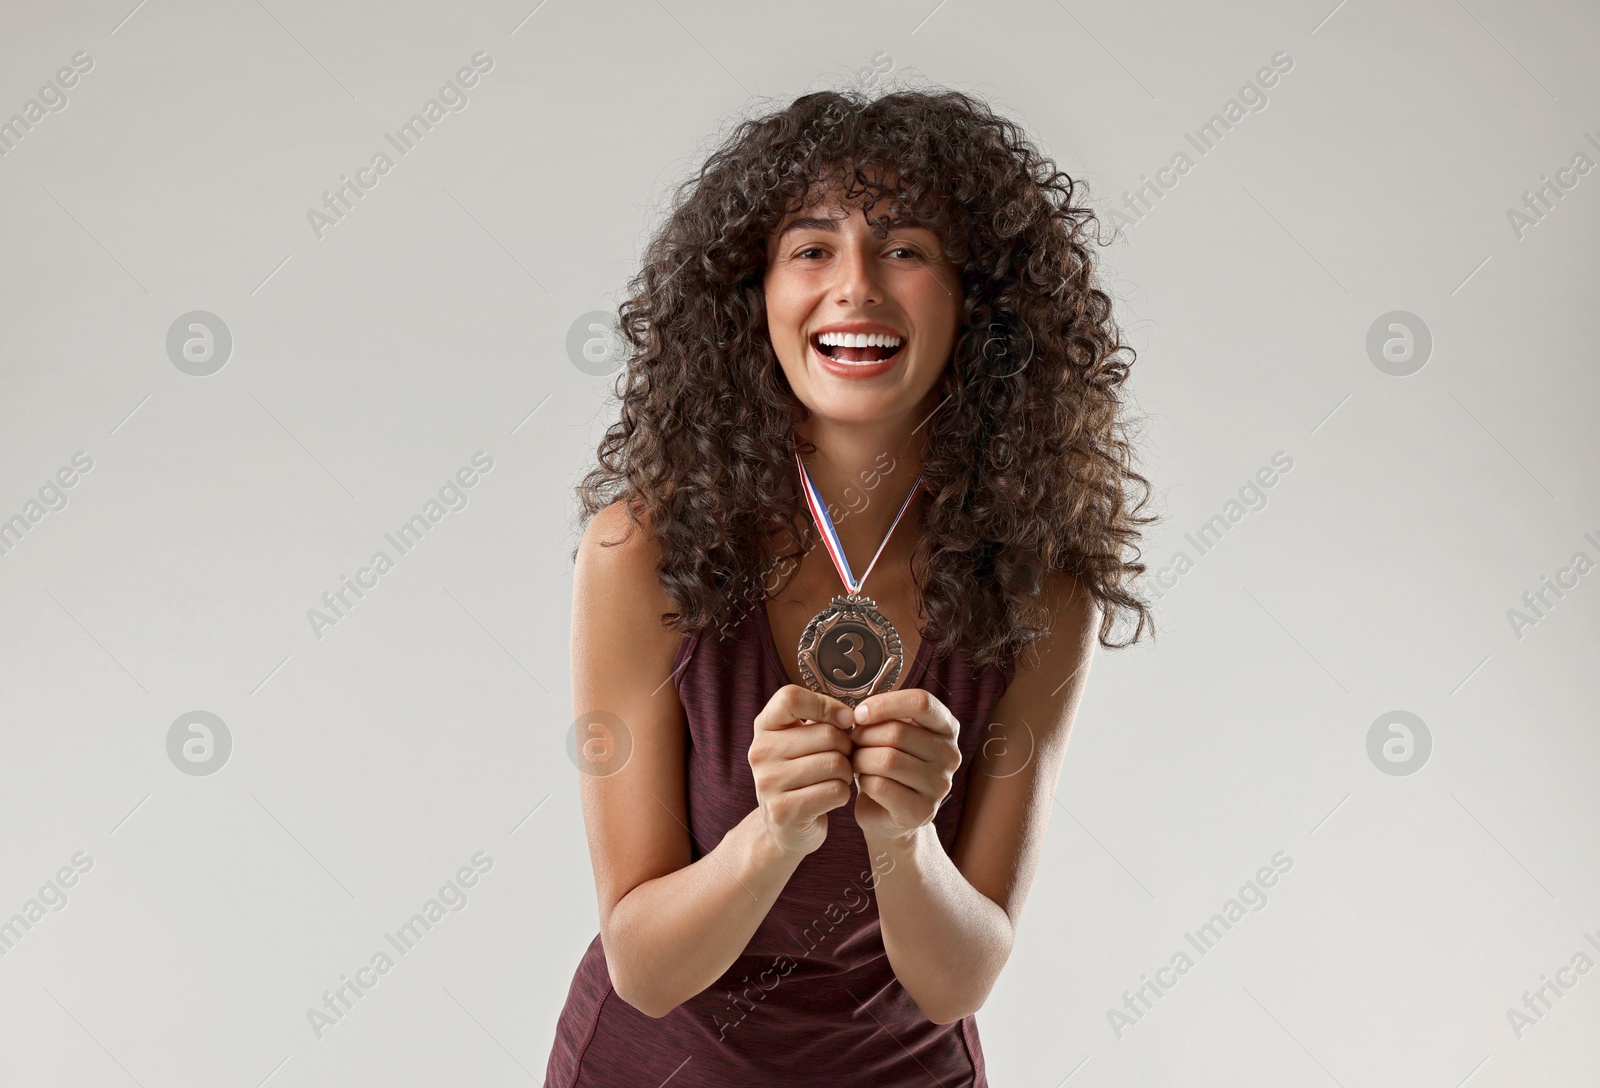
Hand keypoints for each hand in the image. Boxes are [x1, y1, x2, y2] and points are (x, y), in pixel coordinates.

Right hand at [750, 685, 857, 857]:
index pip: (790, 697)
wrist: (784, 825)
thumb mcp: (799, 740)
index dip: (825, 705)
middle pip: (827, 735)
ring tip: (836, 778)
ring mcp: (768, 782)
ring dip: (847, 773)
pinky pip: (835, 791)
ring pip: (836, 764)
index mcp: (764, 726)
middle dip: (847, 748)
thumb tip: (849, 716)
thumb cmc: (801, 773)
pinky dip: (843, 794)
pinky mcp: (783, 811)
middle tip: (842, 759)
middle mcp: (760, 751)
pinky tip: (830, 797)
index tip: (843, 720)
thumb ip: (820, 720)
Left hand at [848, 689, 961, 843]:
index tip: (860, 714)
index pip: (922, 702)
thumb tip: (860, 714)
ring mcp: (940, 786)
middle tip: (853, 744)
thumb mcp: (889, 733)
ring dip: (860, 759)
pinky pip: (881, 786)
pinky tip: (864, 782)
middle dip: (864, 736)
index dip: (885, 704)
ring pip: (887, 760)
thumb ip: (882, 717)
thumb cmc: (887, 766)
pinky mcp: (923, 811)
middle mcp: (951, 755)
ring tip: (856, 762)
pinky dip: (864, 781)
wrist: (888, 814)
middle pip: (897, 732)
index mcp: (946, 728)